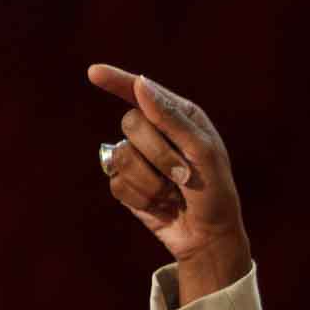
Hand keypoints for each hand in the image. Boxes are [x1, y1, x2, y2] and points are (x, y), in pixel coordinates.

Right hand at [88, 64, 250, 302]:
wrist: (208, 236)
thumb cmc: (215, 191)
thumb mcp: (203, 153)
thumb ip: (172, 119)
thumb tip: (141, 84)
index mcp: (179, 117)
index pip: (141, 92)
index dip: (117, 81)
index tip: (94, 72)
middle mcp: (156, 132)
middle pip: (131, 124)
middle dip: (158, 154)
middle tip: (183, 176)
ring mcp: (138, 158)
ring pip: (121, 155)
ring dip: (151, 181)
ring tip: (173, 193)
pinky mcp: (126, 183)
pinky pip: (116, 182)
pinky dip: (141, 197)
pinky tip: (159, 204)